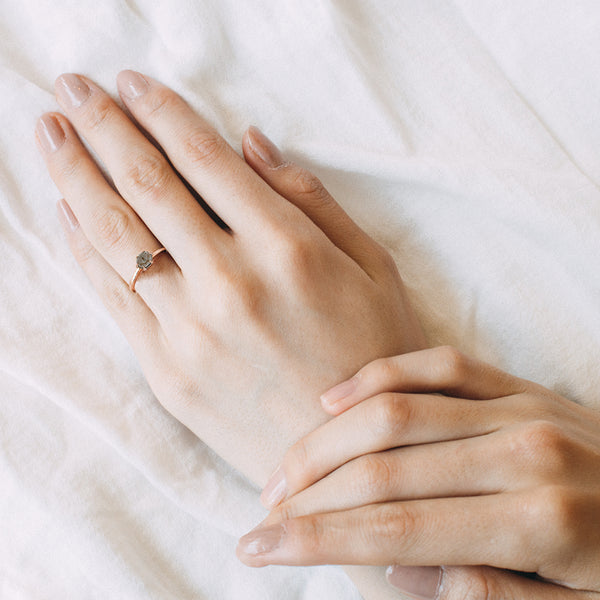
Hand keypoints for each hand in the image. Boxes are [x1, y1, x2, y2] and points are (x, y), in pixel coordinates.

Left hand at [35, 71, 425, 485]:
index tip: (131, 82)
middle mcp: (232, 283)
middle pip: (147, 185)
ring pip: (116, 236)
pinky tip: (66, 212)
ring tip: (50, 133)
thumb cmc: (374, 358)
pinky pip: (113, 299)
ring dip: (75, 175)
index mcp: (290, 250)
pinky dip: (83, 249)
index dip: (162, 112)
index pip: (205, 160)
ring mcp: (191, 332)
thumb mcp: (373, 268)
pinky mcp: (167, 373)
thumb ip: (311, 200)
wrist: (347, 461)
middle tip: (72, 87)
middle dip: (102, 127)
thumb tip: (250, 143)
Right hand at [238, 346, 599, 598]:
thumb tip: (401, 565)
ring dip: (327, 440)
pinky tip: (334, 399)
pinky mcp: (515, 382)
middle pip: (384, 465)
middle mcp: (522, 450)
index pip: (398, 529)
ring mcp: (519, 405)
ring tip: (284, 469)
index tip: (259, 548)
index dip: (318, 539)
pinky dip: (378, 376)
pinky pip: (436, 364)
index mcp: (541, 522)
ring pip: (396, 409)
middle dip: (309, 492)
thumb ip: (490, 598)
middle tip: (261, 513)